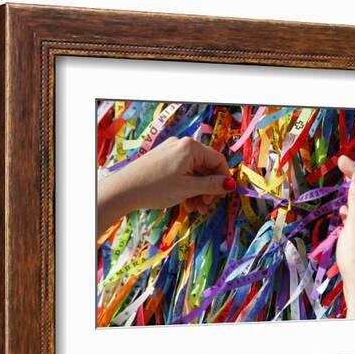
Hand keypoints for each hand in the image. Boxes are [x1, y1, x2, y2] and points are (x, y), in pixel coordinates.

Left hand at [97, 137, 234, 235]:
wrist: (123, 190)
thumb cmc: (156, 188)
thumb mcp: (188, 188)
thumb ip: (211, 186)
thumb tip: (231, 184)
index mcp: (191, 147)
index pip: (218, 160)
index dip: (223, 179)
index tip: (221, 196)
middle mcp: (181, 145)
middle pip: (205, 167)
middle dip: (208, 188)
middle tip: (206, 206)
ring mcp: (170, 152)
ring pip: (193, 172)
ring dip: (197, 191)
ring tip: (194, 208)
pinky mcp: (162, 160)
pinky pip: (182, 172)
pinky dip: (186, 187)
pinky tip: (185, 203)